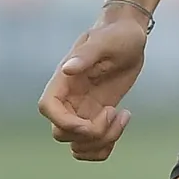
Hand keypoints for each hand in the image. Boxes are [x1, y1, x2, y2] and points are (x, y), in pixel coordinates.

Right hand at [38, 13, 149, 160]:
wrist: (130, 37)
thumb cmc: (117, 34)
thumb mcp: (105, 41)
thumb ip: (86, 55)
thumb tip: (67, 69)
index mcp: (64, 80)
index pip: (47, 108)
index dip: (65, 122)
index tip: (90, 121)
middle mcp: (69, 98)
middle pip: (63, 133)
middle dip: (90, 133)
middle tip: (113, 112)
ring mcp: (82, 109)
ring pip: (77, 144)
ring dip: (101, 141)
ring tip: (122, 117)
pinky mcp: (96, 116)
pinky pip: (92, 144)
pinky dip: (107, 144)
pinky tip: (124, 118)